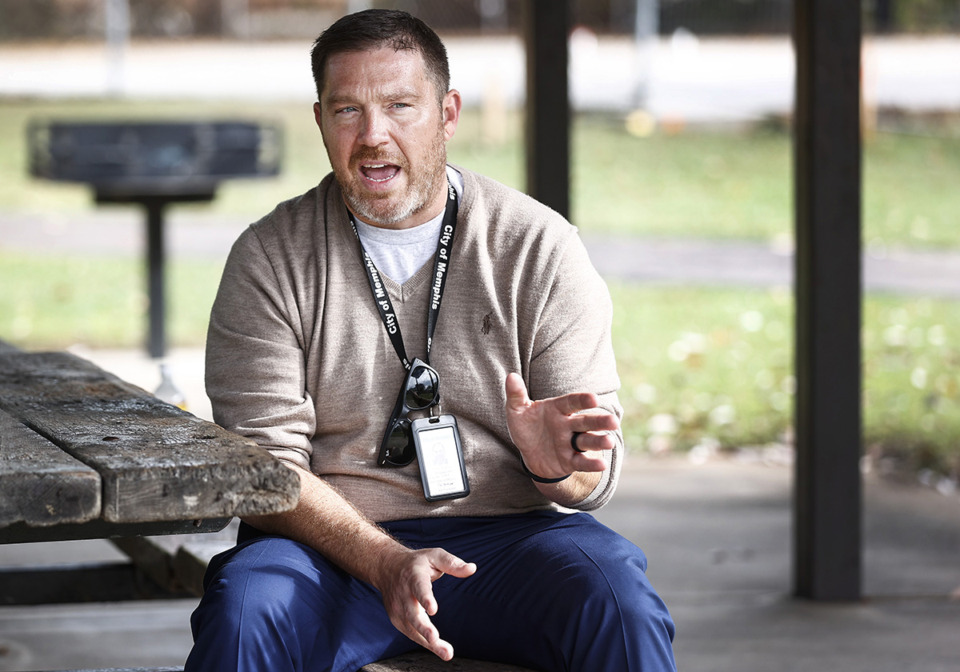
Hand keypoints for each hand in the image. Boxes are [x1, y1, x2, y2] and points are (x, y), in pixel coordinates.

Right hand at [374, 546, 476, 660]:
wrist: (387, 567)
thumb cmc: (417, 563)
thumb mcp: (435, 556)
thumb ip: (453, 563)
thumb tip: (472, 568)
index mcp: (414, 576)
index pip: (419, 588)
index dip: (425, 598)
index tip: (433, 610)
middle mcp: (404, 594)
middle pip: (412, 613)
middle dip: (423, 628)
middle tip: (435, 639)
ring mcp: (398, 608)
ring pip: (411, 628)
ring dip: (428, 642)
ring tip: (446, 653)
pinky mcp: (396, 619)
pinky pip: (411, 633)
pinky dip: (423, 642)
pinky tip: (438, 649)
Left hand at [504, 373, 618, 479]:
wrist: (529, 454)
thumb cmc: (527, 427)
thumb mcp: (517, 411)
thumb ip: (516, 395)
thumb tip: (511, 376)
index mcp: (558, 409)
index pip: (572, 402)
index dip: (582, 400)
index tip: (593, 398)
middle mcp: (568, 425)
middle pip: (586, 422)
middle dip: (600, 422)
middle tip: (614, 422)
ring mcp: (571, 443)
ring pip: (588, 441)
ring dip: (599, 441)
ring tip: (609, 442)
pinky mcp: (571, 461)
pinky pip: (582, 462)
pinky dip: (591, 464)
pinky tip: (601, 464)